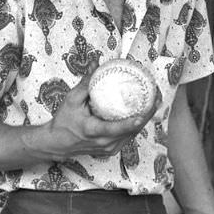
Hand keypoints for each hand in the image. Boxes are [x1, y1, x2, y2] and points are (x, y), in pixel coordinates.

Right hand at [31, 71, 158, 158]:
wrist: (57, 143)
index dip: (130, 123)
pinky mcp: (112, 150)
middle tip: (157, 95)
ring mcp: (110, 148)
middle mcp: (104, 143)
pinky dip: (137, 125)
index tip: (142, 115)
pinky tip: (145, 112)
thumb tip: (97, 63)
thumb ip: (86, 82)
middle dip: (147, 114)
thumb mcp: (72, 100)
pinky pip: (129, 137)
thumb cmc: (63, 122)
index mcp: (93, 131)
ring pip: (133, 134)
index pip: (115, 129)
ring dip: (146, 118)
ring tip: (155, 101)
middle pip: (132, 131)